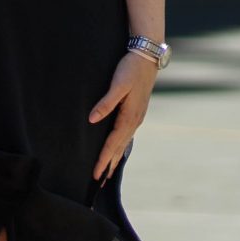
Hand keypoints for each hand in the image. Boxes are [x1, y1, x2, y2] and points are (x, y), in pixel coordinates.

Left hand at [88, 48, 159, 182]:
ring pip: (123, 143)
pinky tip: (116, 151)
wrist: (147, 58)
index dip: (103, 159)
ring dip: (114, 158)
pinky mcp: (135, 113)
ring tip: (107, 173)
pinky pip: (126, 135)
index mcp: (129, 116)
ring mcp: (136, 117)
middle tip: (98, 182)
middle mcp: (134, 121)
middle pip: (119, 148)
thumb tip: (92, 119)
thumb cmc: (130, 70)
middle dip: (108, 164)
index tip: (95, 173)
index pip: (113, 143)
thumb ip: (106, 102)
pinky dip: (120, 147)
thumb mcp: (118, 84)